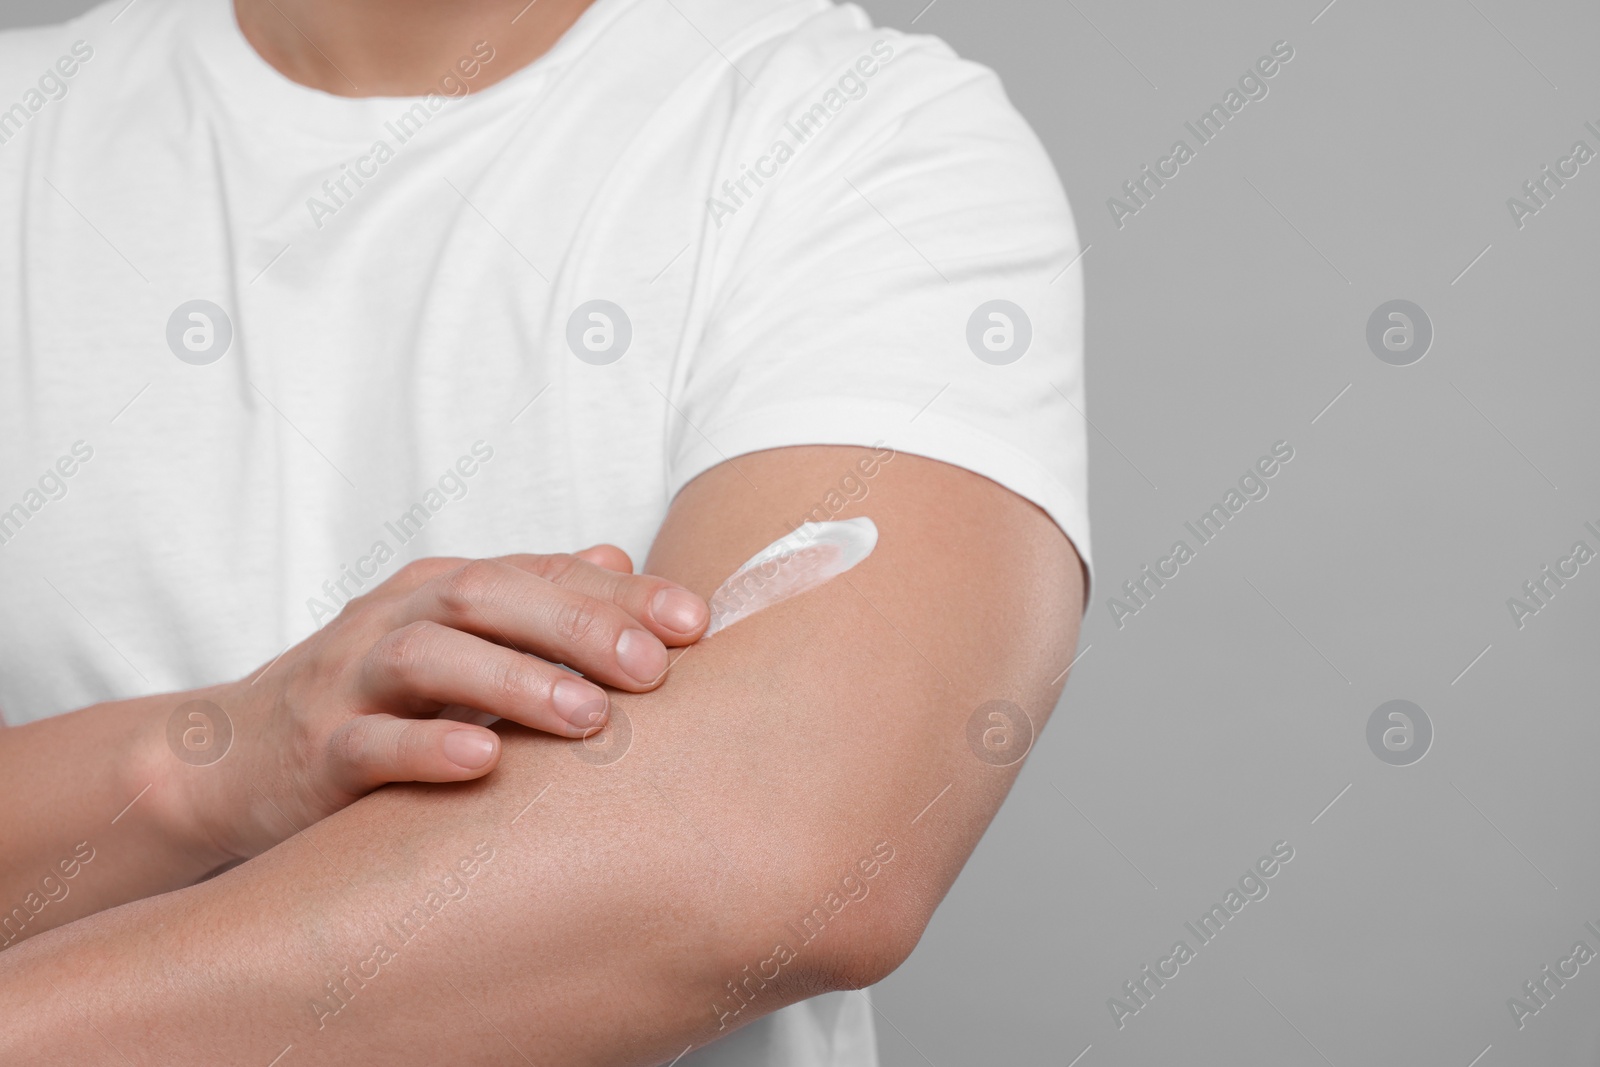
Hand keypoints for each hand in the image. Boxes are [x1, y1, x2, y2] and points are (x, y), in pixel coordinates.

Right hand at [175, 545, 706, 863]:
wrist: (230, 761)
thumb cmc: (371, 698)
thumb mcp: (452, 639)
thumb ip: (533, 602)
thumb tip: (620, 559)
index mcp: (440, 591)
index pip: (537, 572)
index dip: (617, 593)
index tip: (695, 622)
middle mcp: (395, 620)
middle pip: (486, 597)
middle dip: (577, 626)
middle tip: (654, 668)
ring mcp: (349, 682)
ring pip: (428, 660)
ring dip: (515, 682)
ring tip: (590, 717)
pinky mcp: (315, 752)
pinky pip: (369, 744)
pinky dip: (426, 749)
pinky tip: (484, 762)